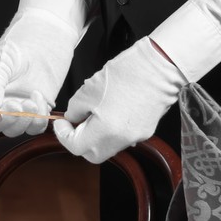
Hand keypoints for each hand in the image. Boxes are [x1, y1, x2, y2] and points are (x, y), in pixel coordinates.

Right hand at [0, 11, 79, 134]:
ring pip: (15, 129)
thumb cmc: (14, 45)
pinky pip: (34, 126)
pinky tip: (39, 99)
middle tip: (17, 105)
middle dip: (7, 120)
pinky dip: (38, 119)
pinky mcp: (35, 110)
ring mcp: (16, 108)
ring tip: (31, 100)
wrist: (43, 38)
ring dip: (23, 121)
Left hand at [51, 38, 183, 162]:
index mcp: (106, 131)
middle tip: (75, 123)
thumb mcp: (88, 90)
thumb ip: (75, 109)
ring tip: (93, 114)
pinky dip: (111, 131)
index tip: (62, 123)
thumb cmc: (125, 74)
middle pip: (93, 154)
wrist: (159, 67)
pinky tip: (110, 112)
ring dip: (95, 137)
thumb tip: (72, 118)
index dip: (64, 135)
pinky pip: (122, 138)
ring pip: (108, 147)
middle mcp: (123, 140)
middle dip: (79, 141)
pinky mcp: (146, 130)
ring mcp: (137, 137)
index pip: (76, 148)